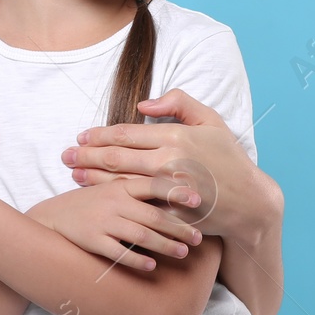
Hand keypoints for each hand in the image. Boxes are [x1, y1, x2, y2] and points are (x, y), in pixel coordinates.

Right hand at [25, 179, 203, 271]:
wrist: (52, 217)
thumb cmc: (90, 203)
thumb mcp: (111, 188)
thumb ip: (138, 189)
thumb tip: (178, 190)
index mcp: (121, 186)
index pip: (154, 185)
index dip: (177, 191)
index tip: (198, 200)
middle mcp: (114, 202)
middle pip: (153, 214)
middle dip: (178, 227)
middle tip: (198, 237)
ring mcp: (103, 222)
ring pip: (141, 234)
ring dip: (164, 245)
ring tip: (182, 253)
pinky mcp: (93, 241)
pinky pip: (118, 252)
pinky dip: (136, 259)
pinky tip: (152, 265)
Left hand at [62, 88, 283, 240]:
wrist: (249, 201)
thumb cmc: (228, 158)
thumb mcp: (210, 120)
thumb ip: (178, 102)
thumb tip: (142, 104)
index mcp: (175, 136)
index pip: (126, 133)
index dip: (99, 135)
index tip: (81, 137)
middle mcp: (169, 160)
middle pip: (117, 157)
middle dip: (86, 156)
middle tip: (65, 156)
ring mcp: (168, 189)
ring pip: (120, 181)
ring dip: (92, 178)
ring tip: (72, 175)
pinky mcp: (170, 212)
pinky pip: (135, 205)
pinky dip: (113, 200)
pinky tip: (97, 198)